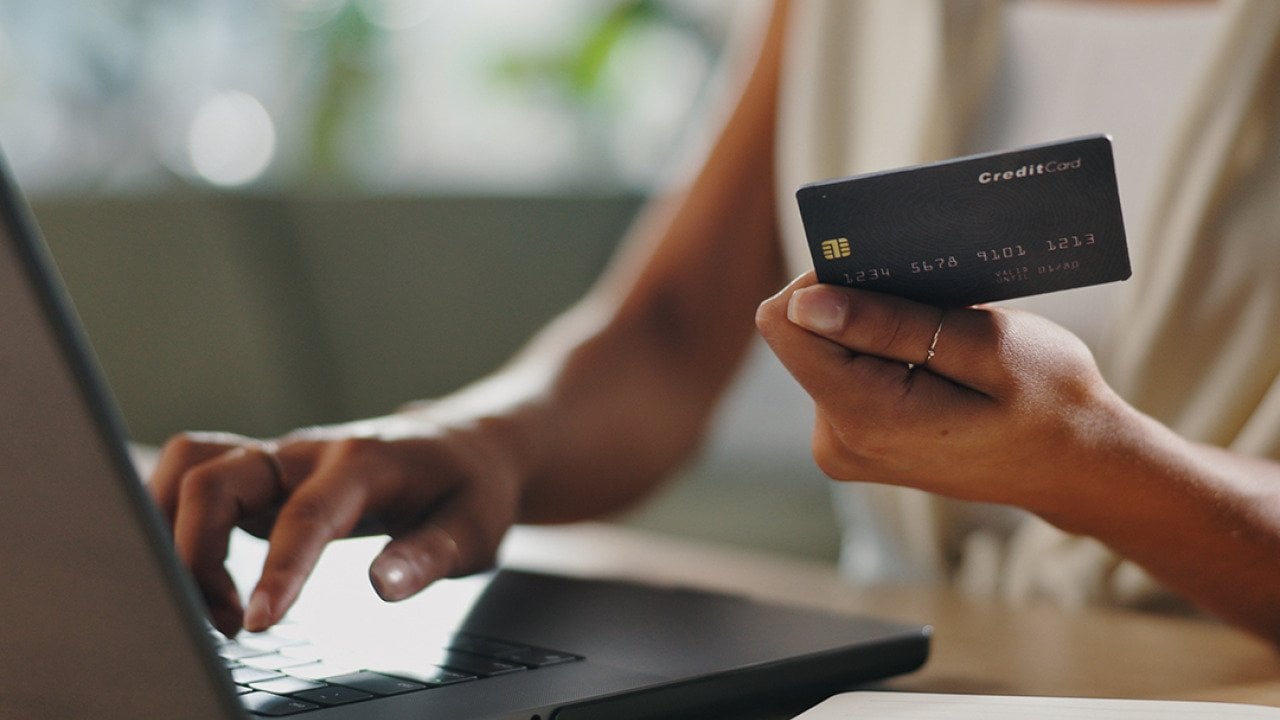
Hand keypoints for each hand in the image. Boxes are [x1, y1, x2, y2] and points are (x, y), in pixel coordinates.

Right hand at [147, 410, 521, 636]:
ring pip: (192, 466)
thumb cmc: (470, 488)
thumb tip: (383, 586)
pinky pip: (197, 476)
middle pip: (216, 479)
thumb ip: (432, 554)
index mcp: (364, 463)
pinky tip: (195, 567)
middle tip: (233, 623)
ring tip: (212, 601)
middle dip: (197, 554)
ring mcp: (281, 459)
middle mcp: (310, 453)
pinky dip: (174, 515)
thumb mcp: (476, 527)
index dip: (278, 570)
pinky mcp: (265, 475)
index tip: (257, 624)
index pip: (306, 515)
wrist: (466, 446)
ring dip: (175, 531)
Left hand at [755, 272, 1133, 513]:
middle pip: (803, 336)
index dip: (826, 281)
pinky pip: (844, 374)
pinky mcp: (852, 440)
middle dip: (859, 306)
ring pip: (824, 351)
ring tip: (943, 338)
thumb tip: (804, 303)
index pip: (786, 323)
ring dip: (876, 330)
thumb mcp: (986, 348)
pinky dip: (882, 353)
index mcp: (864, 417)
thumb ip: (891, 323)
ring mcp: (841, 445)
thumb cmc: (1049, 402)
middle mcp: (835, 440)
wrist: (1074, 466)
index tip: (885, 273)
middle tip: (931, 305)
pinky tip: (934, 358)